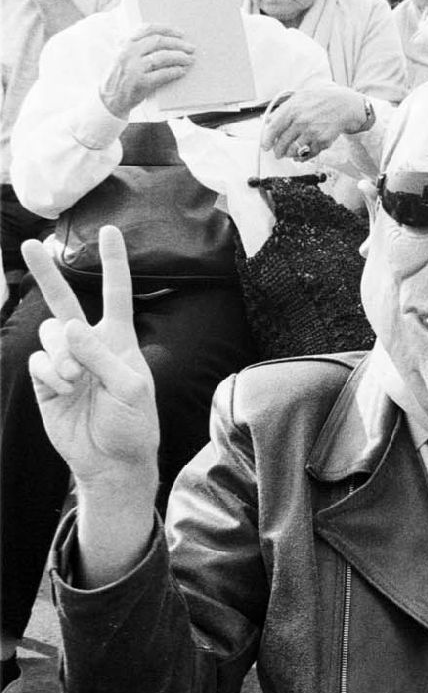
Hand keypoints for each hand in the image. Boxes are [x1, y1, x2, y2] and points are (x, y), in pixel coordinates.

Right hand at [22, 228, 158, 495]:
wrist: (111, 462)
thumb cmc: (133, 425)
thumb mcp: (130, 389)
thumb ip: (101, 356)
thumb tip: (69, 326)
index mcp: (118, 341)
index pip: (116, 294)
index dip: (113, 263)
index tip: (111, 230)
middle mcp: (89, 345)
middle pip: (64, 300)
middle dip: (46, 272)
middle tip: (29, 244)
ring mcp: (65, 362)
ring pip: (49, 334)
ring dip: (61, 353)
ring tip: (76, 380)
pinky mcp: (46, 381)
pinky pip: (38, 361)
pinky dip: (49, 372)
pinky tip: (63, 387)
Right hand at [100, 24, 194, 117]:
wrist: (110, 99)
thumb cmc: (121, 77)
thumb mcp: (123, 56)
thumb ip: (137, 46)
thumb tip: (165, 40)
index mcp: (125, 43)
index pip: (148, 29)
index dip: (167, 29)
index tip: (181, 33)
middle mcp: (129, 52)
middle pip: (158, 41)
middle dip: (178, 44)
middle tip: (191, 48)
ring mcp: (134, 67)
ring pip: (162, 57)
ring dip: (179, 57)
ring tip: (189, 59)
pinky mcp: (140, 82)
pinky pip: (162, 74)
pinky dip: (174, 72)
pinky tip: (182, 71)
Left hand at [261, 85, 367, 160]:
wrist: (345, 105)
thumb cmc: (322, 100)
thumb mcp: (300, 97)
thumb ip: (284, 108)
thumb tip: (268, 120)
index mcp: (292, 108)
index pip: (273, 128)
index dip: (267, 139)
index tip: (265, 145)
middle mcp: (301, 121)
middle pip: (282, 142)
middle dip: (278, 151)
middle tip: (277, 153)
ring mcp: (311, 132)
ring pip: (294, 151)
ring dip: (290, 154)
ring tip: (289, 153)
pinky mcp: (322, 141)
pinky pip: (308, 154)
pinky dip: (302, 157)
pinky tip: (301, 155)